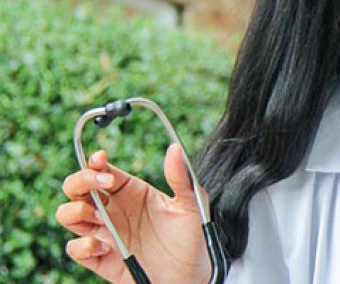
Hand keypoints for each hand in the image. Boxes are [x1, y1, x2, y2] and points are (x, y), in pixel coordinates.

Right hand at [56, 143, 211, 283]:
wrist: (190, 275)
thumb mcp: (191, 205)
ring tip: (99, 216)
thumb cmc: (191, 238)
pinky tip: (105, 246)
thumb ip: (181, 178)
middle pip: (77, 188)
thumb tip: (175, 148)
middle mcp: (113, 210)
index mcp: (131, 191)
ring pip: (68, 215)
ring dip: (75, 211)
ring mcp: (104, 234)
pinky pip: (74, 249)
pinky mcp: (100, 259)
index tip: (101, 158)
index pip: (102, 170)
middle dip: (80, 180)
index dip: (95, 161)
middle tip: (103, 183)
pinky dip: (82, 245)